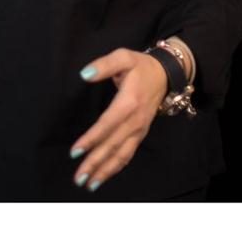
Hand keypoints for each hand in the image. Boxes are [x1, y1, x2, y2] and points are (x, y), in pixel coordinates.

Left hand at [68, 48, 168, 192]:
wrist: (166, 75)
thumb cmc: (140, 66)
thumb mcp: (123, 57)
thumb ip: (104, 65)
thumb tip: (85, 74)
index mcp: (129, 103)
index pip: (107, 124)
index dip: (92, 139)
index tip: (75, 151)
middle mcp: (135, 121)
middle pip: (113, 145)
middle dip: (95, 163)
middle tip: (78, 178)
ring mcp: (139, 130)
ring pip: (122, 155)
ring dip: (105, 170)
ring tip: (88, 183)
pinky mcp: (140, 134)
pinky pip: (128, 154)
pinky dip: (116, 167)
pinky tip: (103, 175)